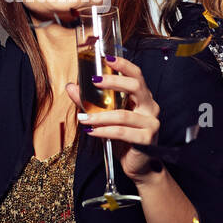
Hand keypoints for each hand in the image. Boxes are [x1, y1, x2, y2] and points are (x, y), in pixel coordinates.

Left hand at [64, 54, 161, 182]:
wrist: (139, 165)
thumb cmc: (125, 138)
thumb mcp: (106, 117)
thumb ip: (91, 101)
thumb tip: (71, 87)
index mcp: (143, 98)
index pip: (137, 75)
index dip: (124, 65)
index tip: (107, 58)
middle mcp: (150, 107)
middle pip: (135, 87)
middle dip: (113, 82)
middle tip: (94, 81)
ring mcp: (151, 123)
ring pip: (123, 114)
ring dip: (99, 115)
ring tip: (83, 117)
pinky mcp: (147, 140)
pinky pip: (122, 132)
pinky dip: (104, 131)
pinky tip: (92, 131)